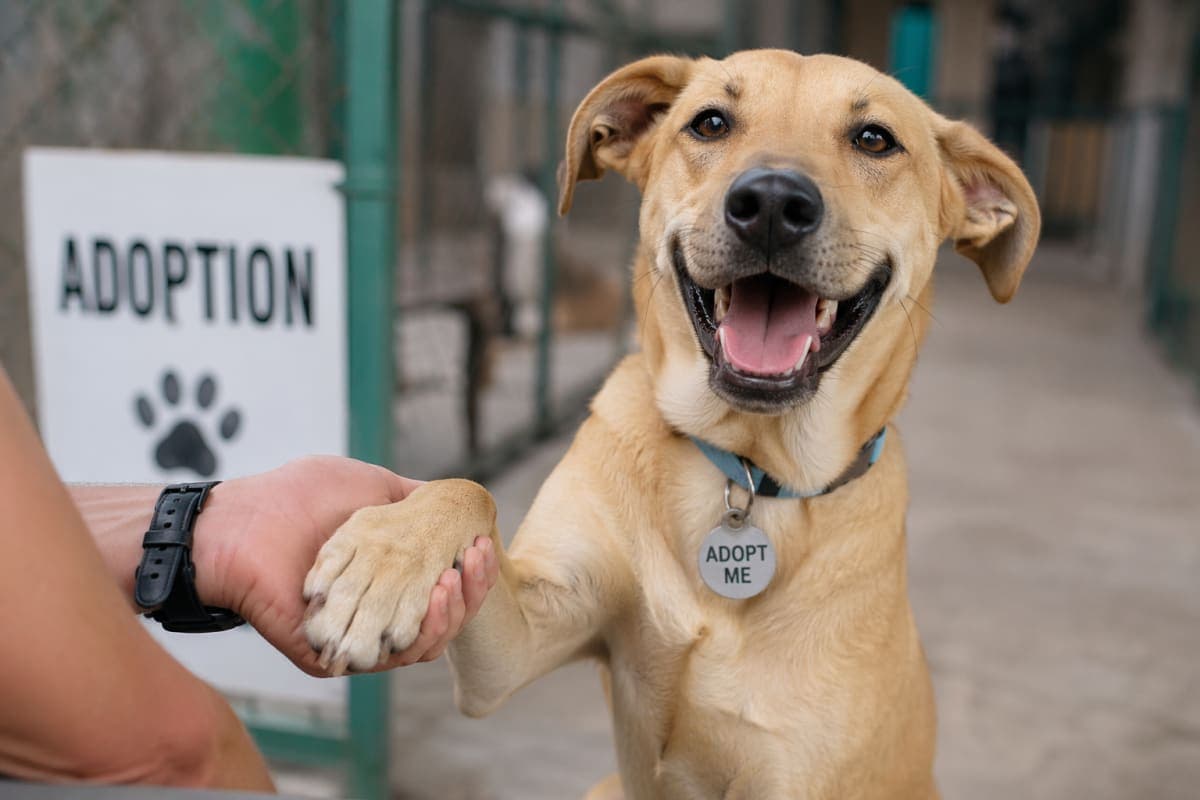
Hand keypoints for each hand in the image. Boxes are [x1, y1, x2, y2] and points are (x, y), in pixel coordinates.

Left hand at [192, 456, 498, 675]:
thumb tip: (460, 502)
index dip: (470, 571)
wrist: (240, 524)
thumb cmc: (296, 497)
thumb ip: (410, 499)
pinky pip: (392, 659)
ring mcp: (355, 635)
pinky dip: (423, 632)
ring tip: (455, 578)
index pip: (440, 587)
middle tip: (479, 558)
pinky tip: (434, 596)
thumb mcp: (368, 487)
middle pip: (442, 618)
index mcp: (383, 578)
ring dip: (453, 611)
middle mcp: (372, 610)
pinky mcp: (333, 658)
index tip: (484, 544)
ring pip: (425, 642)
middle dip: (471, 590)